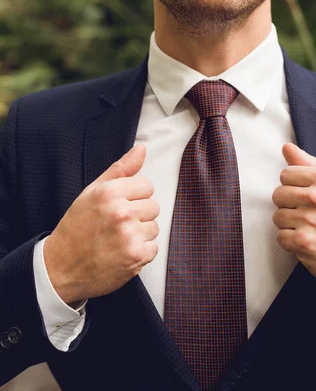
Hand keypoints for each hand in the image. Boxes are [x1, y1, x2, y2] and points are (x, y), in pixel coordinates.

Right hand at [44, 145, 158, 304]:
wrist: (60, 267)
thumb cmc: (76, 227)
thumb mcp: (92, 192)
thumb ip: (120, 169)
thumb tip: (142, 149)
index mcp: (109, 193)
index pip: (147, 186)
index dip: (133, 197)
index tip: (119, 206)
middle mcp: (121, 212)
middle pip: (153, 206)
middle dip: (138, 215)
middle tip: (116, 225)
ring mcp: (129, 235)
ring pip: (154, 227)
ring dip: (140, 234)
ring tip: (118, 239)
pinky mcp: (136, 257)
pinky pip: (153, 248)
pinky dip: (141, 252)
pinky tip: (122, 252)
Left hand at [272, 143, 315, 292]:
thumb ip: (309, 165)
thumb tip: (287, 148)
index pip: (286, 174)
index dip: (292, 186)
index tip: (304, 195)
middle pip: (278, 195)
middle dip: (289, 205)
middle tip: (308, 214)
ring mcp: (310, 221)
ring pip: (278, 216)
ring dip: (290, 225)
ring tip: (309, 228)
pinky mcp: (303, 243)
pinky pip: (280, 237)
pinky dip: (291, 242)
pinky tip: (308, 241)